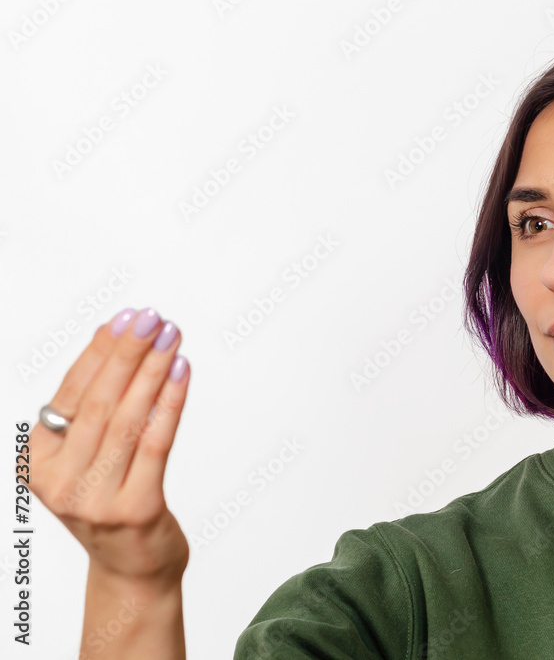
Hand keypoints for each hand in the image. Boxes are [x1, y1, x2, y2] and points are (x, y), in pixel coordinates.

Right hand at [27, 307, 191, 588]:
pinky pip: (155, 442)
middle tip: (152, 317)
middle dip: (128, 353)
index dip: (100, 351)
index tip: (125, 316)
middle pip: (99, 401)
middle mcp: (60, 481)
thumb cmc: (112, 500)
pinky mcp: (136, 509)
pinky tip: (182, 373)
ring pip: (127, 418)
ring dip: (152, 371)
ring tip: (171, 337)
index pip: (72, 393)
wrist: (132, 570)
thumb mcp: (90, 453)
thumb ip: (95, 401)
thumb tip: (110, 334)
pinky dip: (170, 403)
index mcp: (39, 461)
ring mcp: (96, 498)